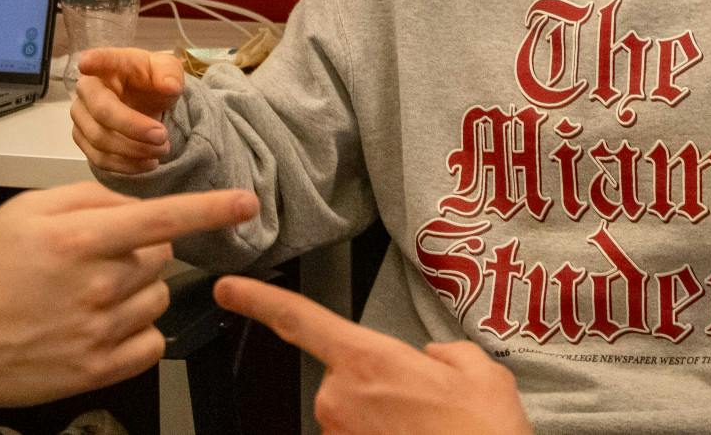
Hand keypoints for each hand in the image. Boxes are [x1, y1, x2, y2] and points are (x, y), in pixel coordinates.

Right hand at [0, 183, 259, 412]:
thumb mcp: (24, 212)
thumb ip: (85, 199)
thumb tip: (131, 202)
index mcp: (79, 239)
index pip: (163, 219)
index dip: (211, 210)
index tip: (246, 202)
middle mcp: (96, 285)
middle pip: (160, 257)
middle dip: (138, 251)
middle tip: (92, 259)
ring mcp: (99, 332)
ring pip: (157, 298)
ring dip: (136, 291)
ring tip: (86, 295)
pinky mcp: (97, 370)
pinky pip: (151, 343)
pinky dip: (137, 332)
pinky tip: (101, 325)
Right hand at [71, 47, 186, 174]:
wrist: (145, 103)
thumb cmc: (151, 81)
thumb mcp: (168, 71)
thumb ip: (170, 74)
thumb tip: (170, 85)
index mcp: (111, 64)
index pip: (101, 60)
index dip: (93, 61)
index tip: (86, 63)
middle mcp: (88, 88)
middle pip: (102, 111)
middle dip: (134, 128)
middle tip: (163, 137)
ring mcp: (81, 115)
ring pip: (100, 140)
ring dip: (134, 150)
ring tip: (162, 150)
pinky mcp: (83, 139)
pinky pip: (100, 159)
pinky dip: (127, 166)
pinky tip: (148, 163)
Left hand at [215, 277, 530, 434]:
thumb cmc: (483, 434)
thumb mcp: (479, 372)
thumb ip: (446, 353)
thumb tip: (432, 358)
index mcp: (368, 361)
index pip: (300, 321)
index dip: (258, 301)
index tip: (227, 289)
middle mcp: (340, 400)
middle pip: (344, 378)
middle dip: (379, 387)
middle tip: (425, 406)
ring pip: (354, 416)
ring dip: (385, 420)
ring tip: (427, 431)